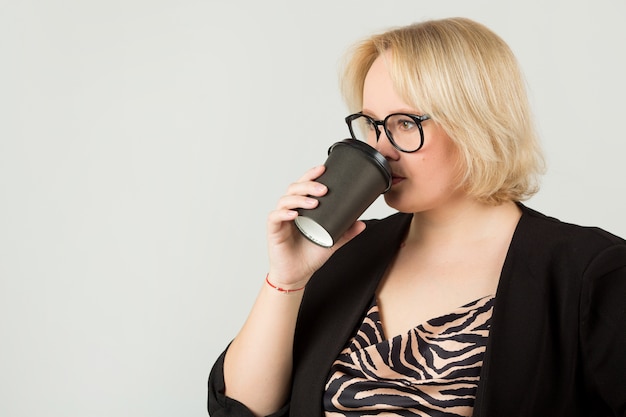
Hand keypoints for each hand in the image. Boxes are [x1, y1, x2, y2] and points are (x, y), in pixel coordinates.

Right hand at [266, 165, 365, 288]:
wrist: (298, 274)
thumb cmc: (311, 255)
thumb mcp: (332, 241)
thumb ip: (346, 232)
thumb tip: (362, 223)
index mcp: (302, 207)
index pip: (304, 185)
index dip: (311, 175)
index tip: (323, 168)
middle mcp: (290, 209)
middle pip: (294, 188)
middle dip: (308, 184)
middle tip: (323, 188)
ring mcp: (281, 219)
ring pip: (285, 200)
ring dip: (299, 198)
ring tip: (314, 202)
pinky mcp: (274, 230)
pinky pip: (275, 217)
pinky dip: (284, 213)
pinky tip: (295, 214)